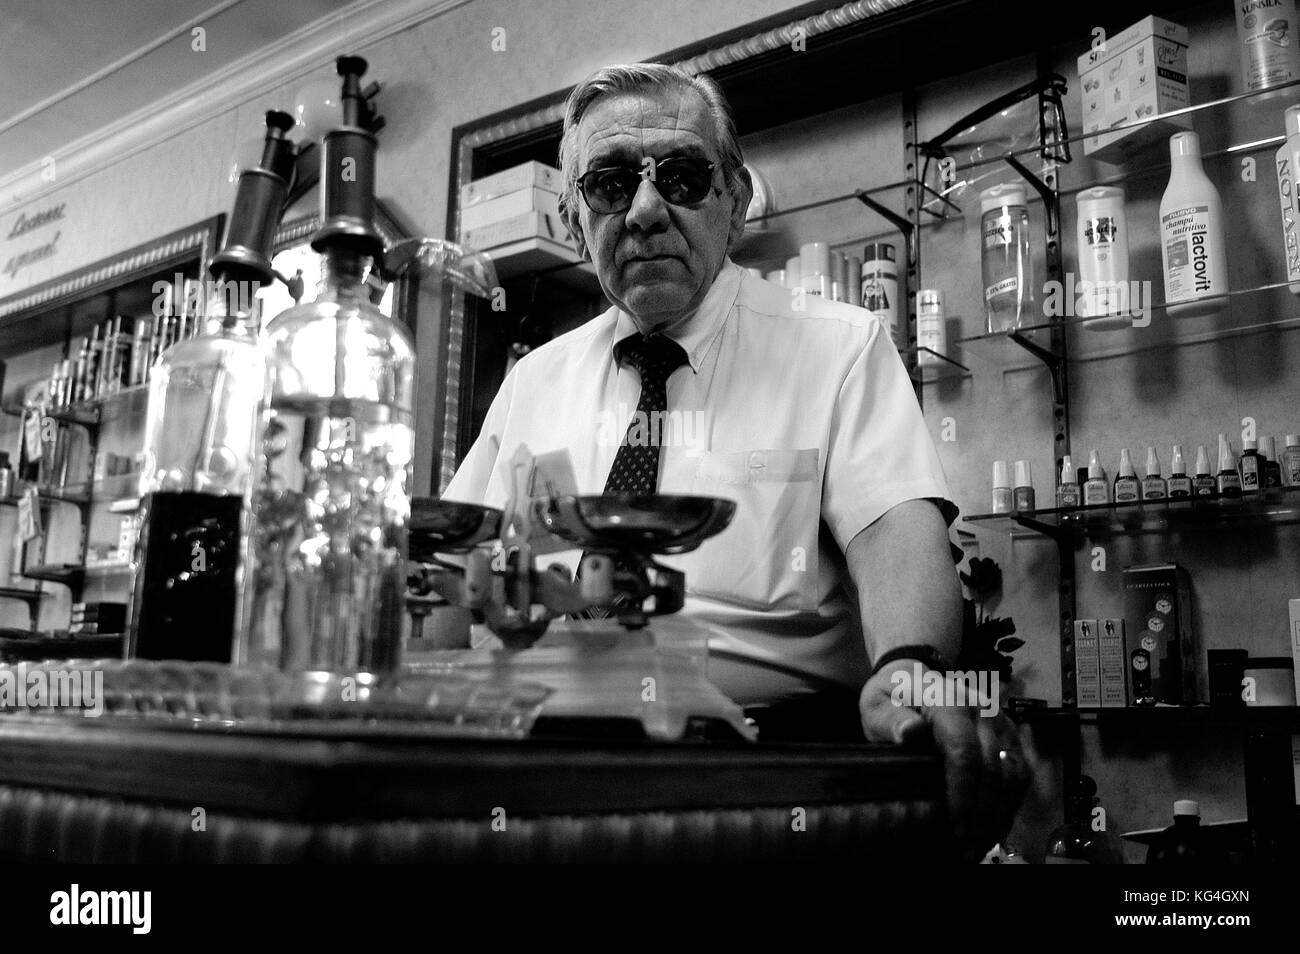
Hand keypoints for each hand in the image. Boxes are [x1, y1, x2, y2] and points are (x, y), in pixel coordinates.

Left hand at [859, 660, 1033, 861]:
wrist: (914, 677)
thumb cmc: (893, 696)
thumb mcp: (877, 704)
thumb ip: (890, 719)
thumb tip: (909, 733)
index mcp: (948, 701)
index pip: (964, 750)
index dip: (964, 791)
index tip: (957, 825)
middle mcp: (982, 709)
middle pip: (993, 769)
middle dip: (981, 814)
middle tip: (966, 847)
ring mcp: (1000, 722)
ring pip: (1013, 775)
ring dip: (999, 814)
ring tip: (979, 844)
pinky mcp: (1009, 734)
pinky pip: (1020, 773)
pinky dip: (1009, 803)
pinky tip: (993, 827)